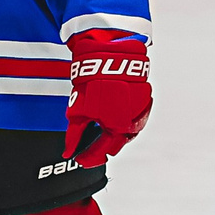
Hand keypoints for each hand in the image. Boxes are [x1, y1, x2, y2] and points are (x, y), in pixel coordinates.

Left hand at [65, 30, 150, 165]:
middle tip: (88, 147)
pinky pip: (134, 118)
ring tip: (99, 130)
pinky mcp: (145, 101)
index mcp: (116, 128)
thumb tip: (69, 151)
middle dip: (101, 147)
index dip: (88, 158)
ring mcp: (140, 112)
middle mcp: (132, 123)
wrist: (110, 55)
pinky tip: (112, 116)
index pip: (102, 153)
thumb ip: (75, 135)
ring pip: (127, 132)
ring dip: (113, 135)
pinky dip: (122, 121)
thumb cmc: (93, 82)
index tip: (79, 159)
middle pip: (116, 145)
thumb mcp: (78, 111)